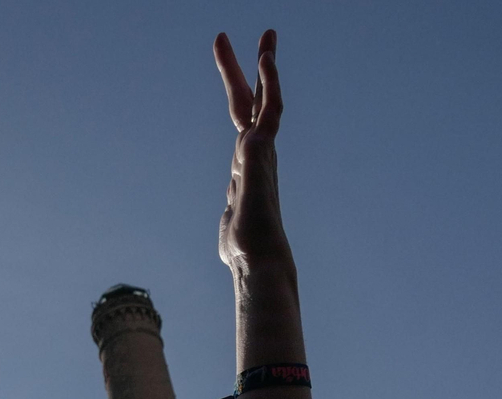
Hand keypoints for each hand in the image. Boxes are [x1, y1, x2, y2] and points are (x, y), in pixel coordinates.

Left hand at [214, 30, 291, 269]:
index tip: (237, 73)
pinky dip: (271, 85)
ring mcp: (262, 153)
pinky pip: (270, 112)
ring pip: (265, 101)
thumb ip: (233, 200)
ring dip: (265, 68)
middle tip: (258, 36)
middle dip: (248, 70)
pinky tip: (266, 62)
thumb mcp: (230, 218)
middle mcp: (257, 153)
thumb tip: (232, 197)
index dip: (240, 94)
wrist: (257, 260)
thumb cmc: (244, 248)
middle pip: (251, 103)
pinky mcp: (262, 154)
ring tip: (268, 36)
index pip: (243, 120)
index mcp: (247, 163)